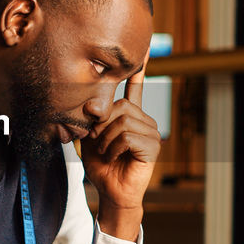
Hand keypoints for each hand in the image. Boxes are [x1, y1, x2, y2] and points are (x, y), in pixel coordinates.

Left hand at [81, 58, 159, 240]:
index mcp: (131, 116)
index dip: (139, 70)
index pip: (135, 89)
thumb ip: (92, 119)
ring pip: (122, 121)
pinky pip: (126, 136)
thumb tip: (91, 103)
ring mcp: (151, 133)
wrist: (110, 192)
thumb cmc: (102, 166)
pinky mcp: (153, 147)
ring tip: (106, 152)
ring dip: (106, 139)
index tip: (144, 51)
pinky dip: (113, 148)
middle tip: (98, 143)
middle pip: (121, 106)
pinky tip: (113, 157)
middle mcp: (144, 121)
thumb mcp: (90, 137)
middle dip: (102, 125)